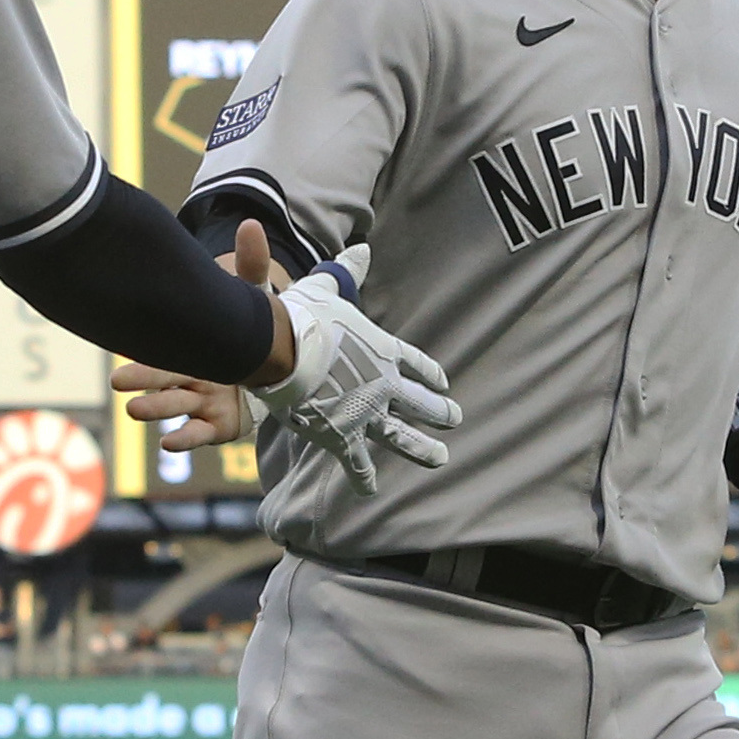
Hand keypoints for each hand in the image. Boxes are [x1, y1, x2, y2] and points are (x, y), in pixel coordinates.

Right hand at [110, 222, 266, 448]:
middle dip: (142, 379)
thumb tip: (252, 225)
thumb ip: (249, 264)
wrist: (276, 365)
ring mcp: (203, 400)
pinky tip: (168, 444)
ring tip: (135, 411)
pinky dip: (185, 439)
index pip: (163, 346)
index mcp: (190, 344)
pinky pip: (199, 434)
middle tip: (118, 382)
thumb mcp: (253, 296)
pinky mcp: (219, 424)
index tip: (123, 347)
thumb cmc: (251, 331)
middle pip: (163, 376)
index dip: (145, 349)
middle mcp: (190, 374)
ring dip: (155, 408)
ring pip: (174, 405)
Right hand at [258, 238, 457, 494]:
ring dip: (423, 449)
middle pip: (420, 402)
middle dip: (439, 412)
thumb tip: (364, 248)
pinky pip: (357, 463)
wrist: (284, 351)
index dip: (429, 372)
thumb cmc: (302, 316)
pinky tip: (372, 490)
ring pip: (403, 437)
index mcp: (383, 350)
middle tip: (455, 418)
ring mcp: (367, 414)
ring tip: (441, 458)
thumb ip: (346, 272)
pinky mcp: (343, 437)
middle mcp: (384, 385)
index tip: (443, 382)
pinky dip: (364, 478)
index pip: (415, 362)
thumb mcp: (327, 288)